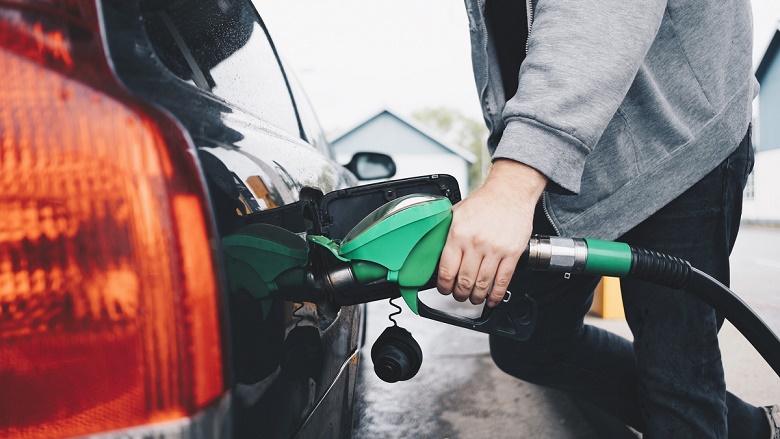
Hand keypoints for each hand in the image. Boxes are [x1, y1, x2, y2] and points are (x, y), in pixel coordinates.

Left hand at [436, 160, 546, 306]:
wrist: (510, 192)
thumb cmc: (484, 202)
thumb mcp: (456, 213)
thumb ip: (445, 232)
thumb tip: (433, 249)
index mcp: (458, 234)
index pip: (446, 270)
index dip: (443, 286)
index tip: (444, 289)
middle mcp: (475, 243)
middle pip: (464, 281)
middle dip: (459, 294)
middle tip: (459, 295)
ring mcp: (495, 250)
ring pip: (482, 284)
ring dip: (476, 297)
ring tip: (473, 298)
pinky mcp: (512, 253)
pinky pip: (503, 281)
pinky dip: (496, 295)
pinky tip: (492, 299)